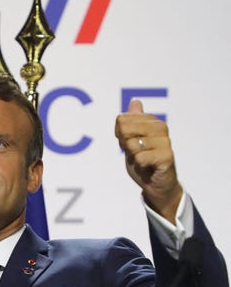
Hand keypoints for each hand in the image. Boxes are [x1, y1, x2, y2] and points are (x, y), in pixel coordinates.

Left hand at [115, 99, 182, 223]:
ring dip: (133, 156)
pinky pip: (139, 157)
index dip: (120, 136)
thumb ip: (132, 121)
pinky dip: (139, 165)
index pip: (121, 120)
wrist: (156, 185)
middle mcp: (161, 127)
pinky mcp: (167, 156)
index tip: (131, 144)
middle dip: (125, 145)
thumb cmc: (143, 162)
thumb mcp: (132, 139)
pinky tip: (148, 167)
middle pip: (124, 128)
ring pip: (131, 144)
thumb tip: (135, 101)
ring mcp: (165, 141)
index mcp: (152, 121)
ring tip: (143, 160)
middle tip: (136, 153)